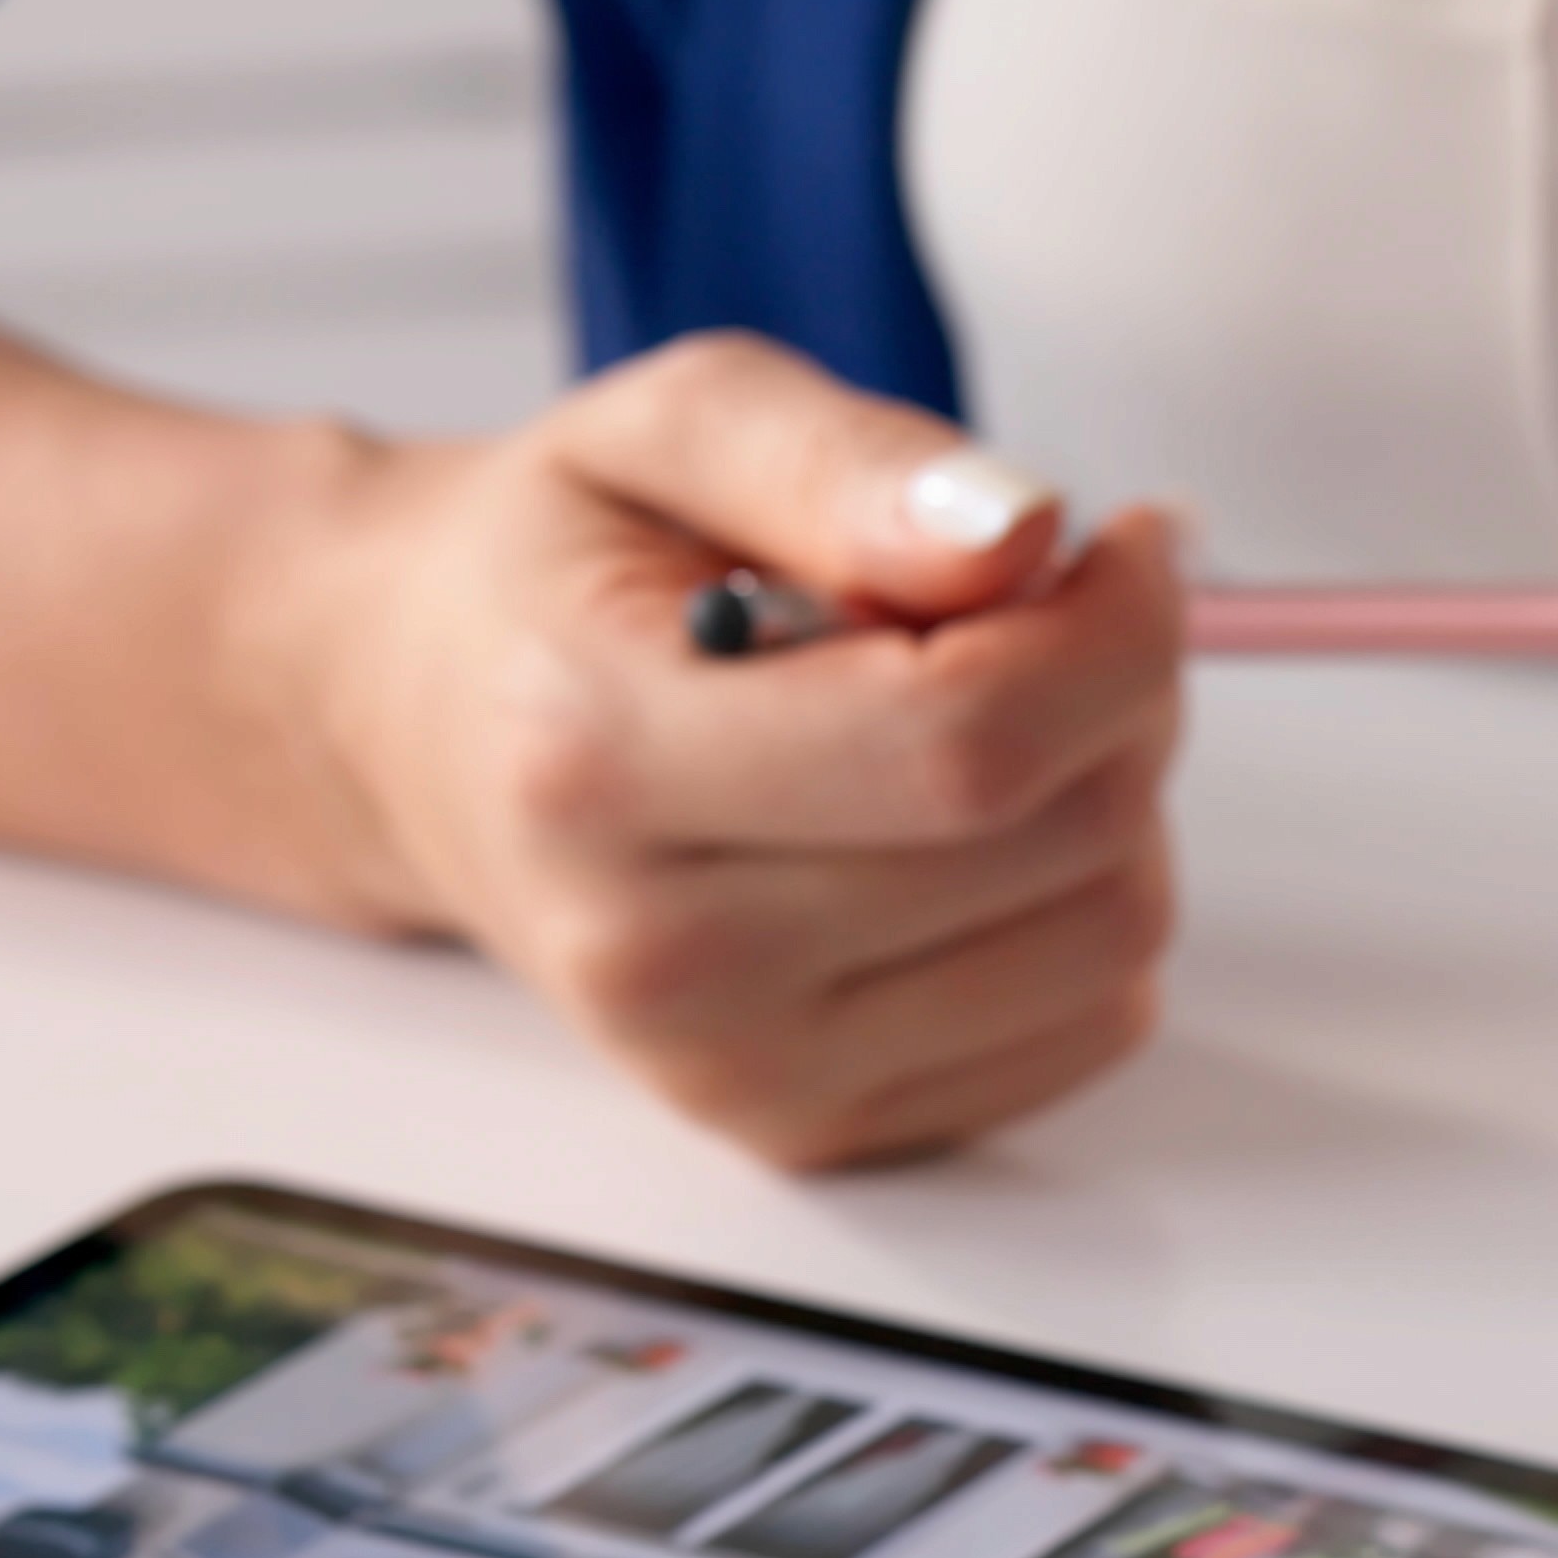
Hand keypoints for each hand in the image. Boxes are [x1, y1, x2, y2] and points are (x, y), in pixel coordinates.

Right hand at [241, 337, 1189, 1168]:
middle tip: (1040, 610)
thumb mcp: (667, 426)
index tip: (1127, 545)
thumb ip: (841, 461)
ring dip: (1114, 796)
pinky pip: (1087, 1023)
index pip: (966, 740)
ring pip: (1106, 939)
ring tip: (985, 711)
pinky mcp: (813, 1131)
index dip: (1112, 628)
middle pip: (1061, 836)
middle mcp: (660, 956)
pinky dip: (1081, 905)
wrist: (430, 737)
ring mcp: (738, 1073)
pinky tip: (969, 828)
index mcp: (599, 758)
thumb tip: (1017, 532)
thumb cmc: (556, 578)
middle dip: (1116, 691)